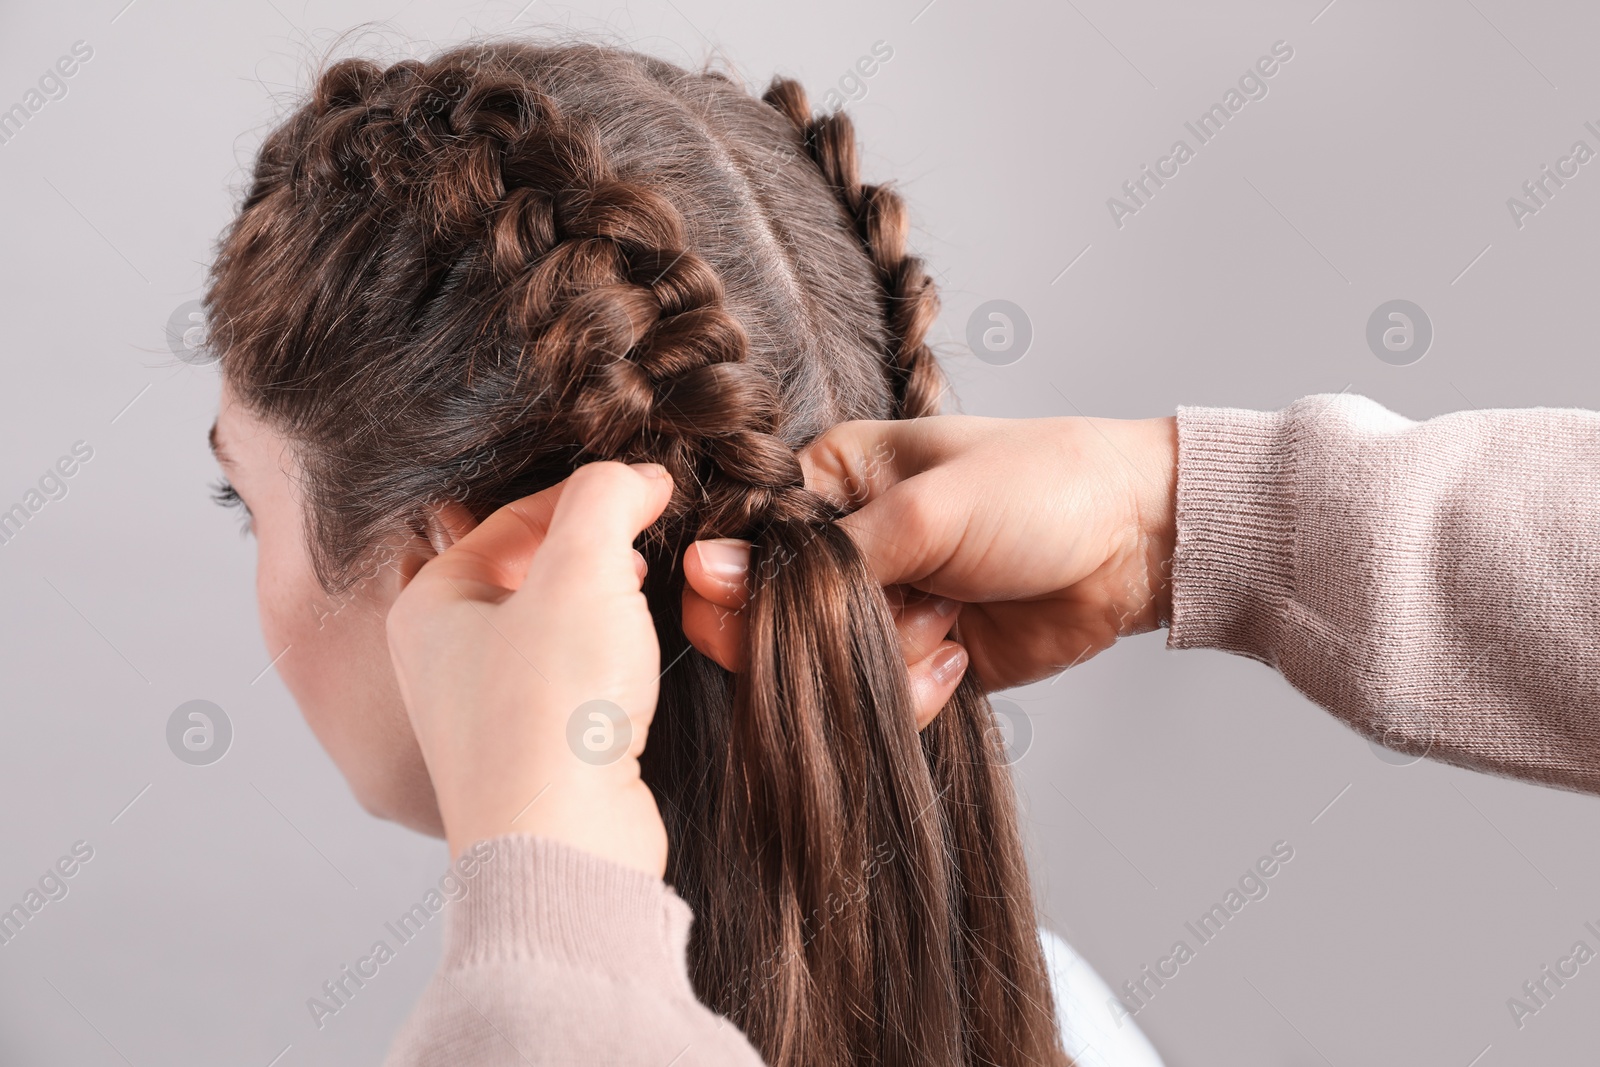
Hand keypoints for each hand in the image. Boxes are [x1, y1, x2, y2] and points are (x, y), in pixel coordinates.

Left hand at [386, 462, 673, 875]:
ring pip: (552, 626)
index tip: (649, 490)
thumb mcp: (582, 573)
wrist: (563, 845)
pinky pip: (570, 681)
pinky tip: (639, 661)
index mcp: (430, 606)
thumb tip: (636, 477)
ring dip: (604, 603)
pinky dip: (607, 658)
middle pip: (529, 570)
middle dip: (594, 550)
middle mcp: (444, 659)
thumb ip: (605, 500)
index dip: (586, 495)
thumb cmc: (549, 714)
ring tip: (646, 594)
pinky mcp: (532, 754)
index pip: (510, 518)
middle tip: (647, 541)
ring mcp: (485, 712)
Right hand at [682, 415, 1176, 724]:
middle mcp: (842, 545)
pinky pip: (876, 700)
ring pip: (825, 670)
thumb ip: (818, 558)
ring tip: (950, 617)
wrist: (1138, 543)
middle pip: (771, 619)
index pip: (743, 544)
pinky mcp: (914, 658)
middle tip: (898, 609)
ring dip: (887, 660)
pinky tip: (961, 651)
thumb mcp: (923, 511)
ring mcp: (879, 606)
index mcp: (830, 480)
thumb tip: (705, 571)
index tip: (760, 611)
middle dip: (827, 634)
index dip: (740, 589)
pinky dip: (915, 690)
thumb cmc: (1041, 489)